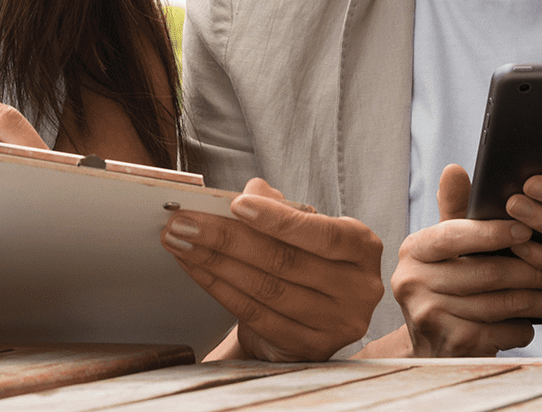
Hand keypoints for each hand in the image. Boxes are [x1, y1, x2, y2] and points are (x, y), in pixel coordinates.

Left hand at [160, 177, 383, 360]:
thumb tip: (248, 192)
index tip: (234, 204)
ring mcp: (336, 326)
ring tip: (178, 240)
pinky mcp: (307, 350)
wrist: (305, 312)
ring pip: (266, 289)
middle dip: (227, 238)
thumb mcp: (299, 225)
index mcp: (363, 246)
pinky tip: (193, 267)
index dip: (278, 220)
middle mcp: (359, 289)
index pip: (322, 233)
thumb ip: (277, 204)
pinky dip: (218, 288)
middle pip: (285, 262)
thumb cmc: (302, 255)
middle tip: (183, 221)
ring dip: (214, 262)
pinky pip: (254, 315)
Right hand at [392, 164, 541, 356]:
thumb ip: (455, 211)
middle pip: (487, 273)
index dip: (491, 232)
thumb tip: (455, 169)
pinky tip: (541, 321)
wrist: (431, 347)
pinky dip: (526, 327)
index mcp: (414, 250)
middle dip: (537, 271)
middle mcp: (413, 282)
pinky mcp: (452, 347)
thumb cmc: (447, 285)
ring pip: (503, 305)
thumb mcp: (446, 249)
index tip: (528, 229)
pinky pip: (504, 332)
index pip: (453, 235)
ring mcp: (430, 317)